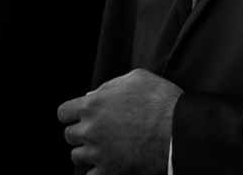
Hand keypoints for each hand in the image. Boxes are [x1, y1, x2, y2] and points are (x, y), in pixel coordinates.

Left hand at [57, 69, 182, 174]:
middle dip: (82, 132)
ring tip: (106, 148)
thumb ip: (110, 85)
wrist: (179, 128)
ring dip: (88, 152)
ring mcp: (98, 152)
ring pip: (77, 156)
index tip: (83, 116)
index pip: (63, 112)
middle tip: (102, 130)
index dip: (72, 113)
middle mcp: (90, 129)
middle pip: (69, 135)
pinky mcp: (109, 171)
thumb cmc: (161, 100)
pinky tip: (109, 163)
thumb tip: (91, 95)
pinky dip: (98, 170)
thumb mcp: (137, 77)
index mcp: (93, 105)